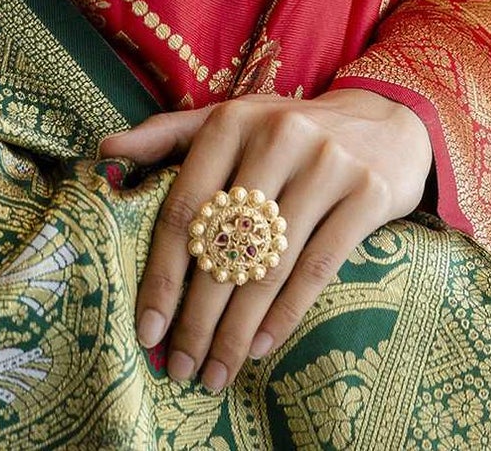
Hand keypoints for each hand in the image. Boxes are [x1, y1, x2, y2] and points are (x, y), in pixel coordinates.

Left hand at [97, 88, 433, 393]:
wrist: (385, 119)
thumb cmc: (290, 129)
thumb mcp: (232, 120)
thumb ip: (169, 135)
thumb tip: (105, 153)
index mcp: (233, 121)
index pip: (185, 208)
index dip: (162, 275)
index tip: (147, 328)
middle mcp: (278, 137)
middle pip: (224, 246)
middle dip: (197, 318)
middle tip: (181, 366)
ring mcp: (326, 164)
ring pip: (268, 265)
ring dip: (237, 329)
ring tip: (217, 371)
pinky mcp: (367, 194)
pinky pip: (317, 269)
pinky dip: (284, 316)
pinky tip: (259, 347)